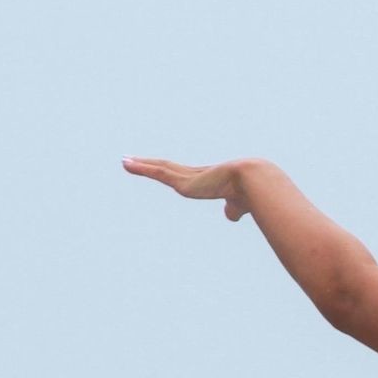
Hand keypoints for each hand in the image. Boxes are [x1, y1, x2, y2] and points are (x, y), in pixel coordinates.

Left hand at [122, 156, 256, 221]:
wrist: (253, 181)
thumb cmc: (251, 193)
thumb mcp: (237, 204)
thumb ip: (232, 209)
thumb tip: (230, 216)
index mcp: (207, 180)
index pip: (183, 174)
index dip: (171, 171)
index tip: (161, 169)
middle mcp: (195, 175)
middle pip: (167, 168)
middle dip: (152, 165)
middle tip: (135, 161)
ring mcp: (188, 177)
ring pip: (159, 168)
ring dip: (141, 165)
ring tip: (125, 162)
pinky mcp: (183, 182)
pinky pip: (157, 172)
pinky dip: (141, 168)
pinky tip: (127, 164)